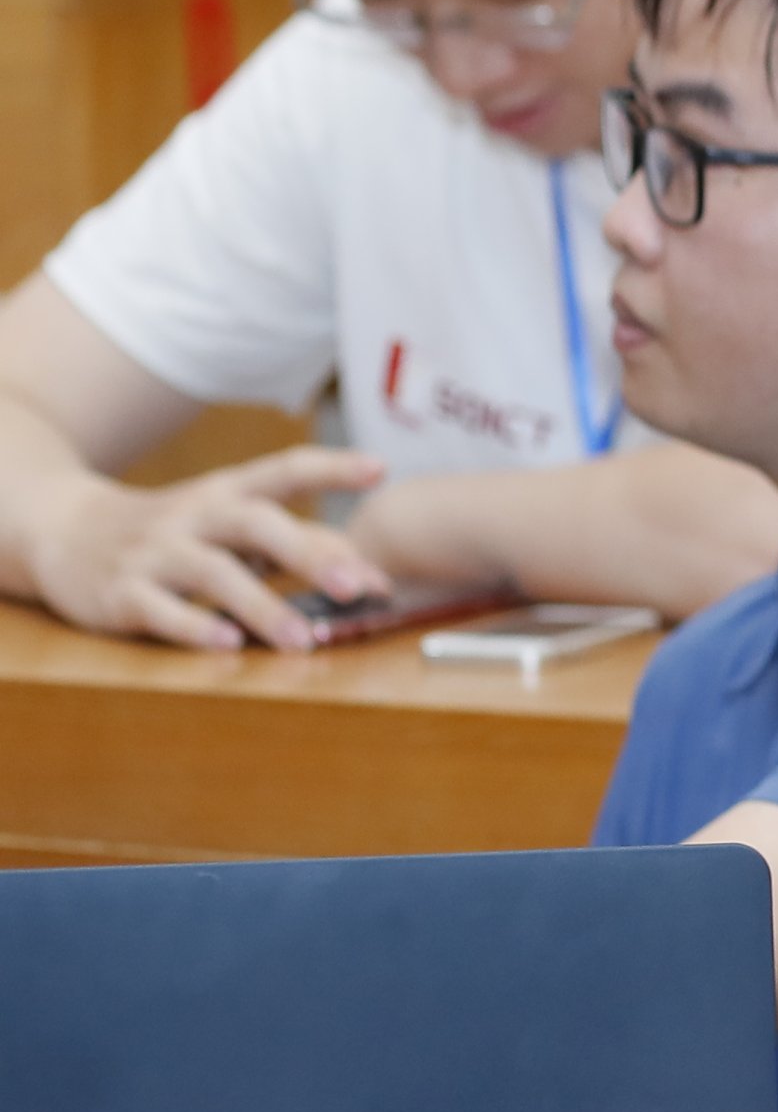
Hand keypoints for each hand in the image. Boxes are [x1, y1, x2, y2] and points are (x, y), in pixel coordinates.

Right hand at [30, 445, 389, 651]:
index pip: (284, 469)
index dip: (332, 467)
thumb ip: (297, 545)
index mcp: (227, 492)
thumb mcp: (230, 527)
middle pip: (256, 524)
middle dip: (309, 553)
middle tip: (357, 587)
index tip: (380, 468)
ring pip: (214, 574)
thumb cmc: (176, 533)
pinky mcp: (122, 592)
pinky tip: (228, 644)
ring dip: (263, 607)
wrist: (63, 532)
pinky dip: (195, 627)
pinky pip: (161, 611)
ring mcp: (156, 553)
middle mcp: (194, 516)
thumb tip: (372, 577)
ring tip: (305, 640)